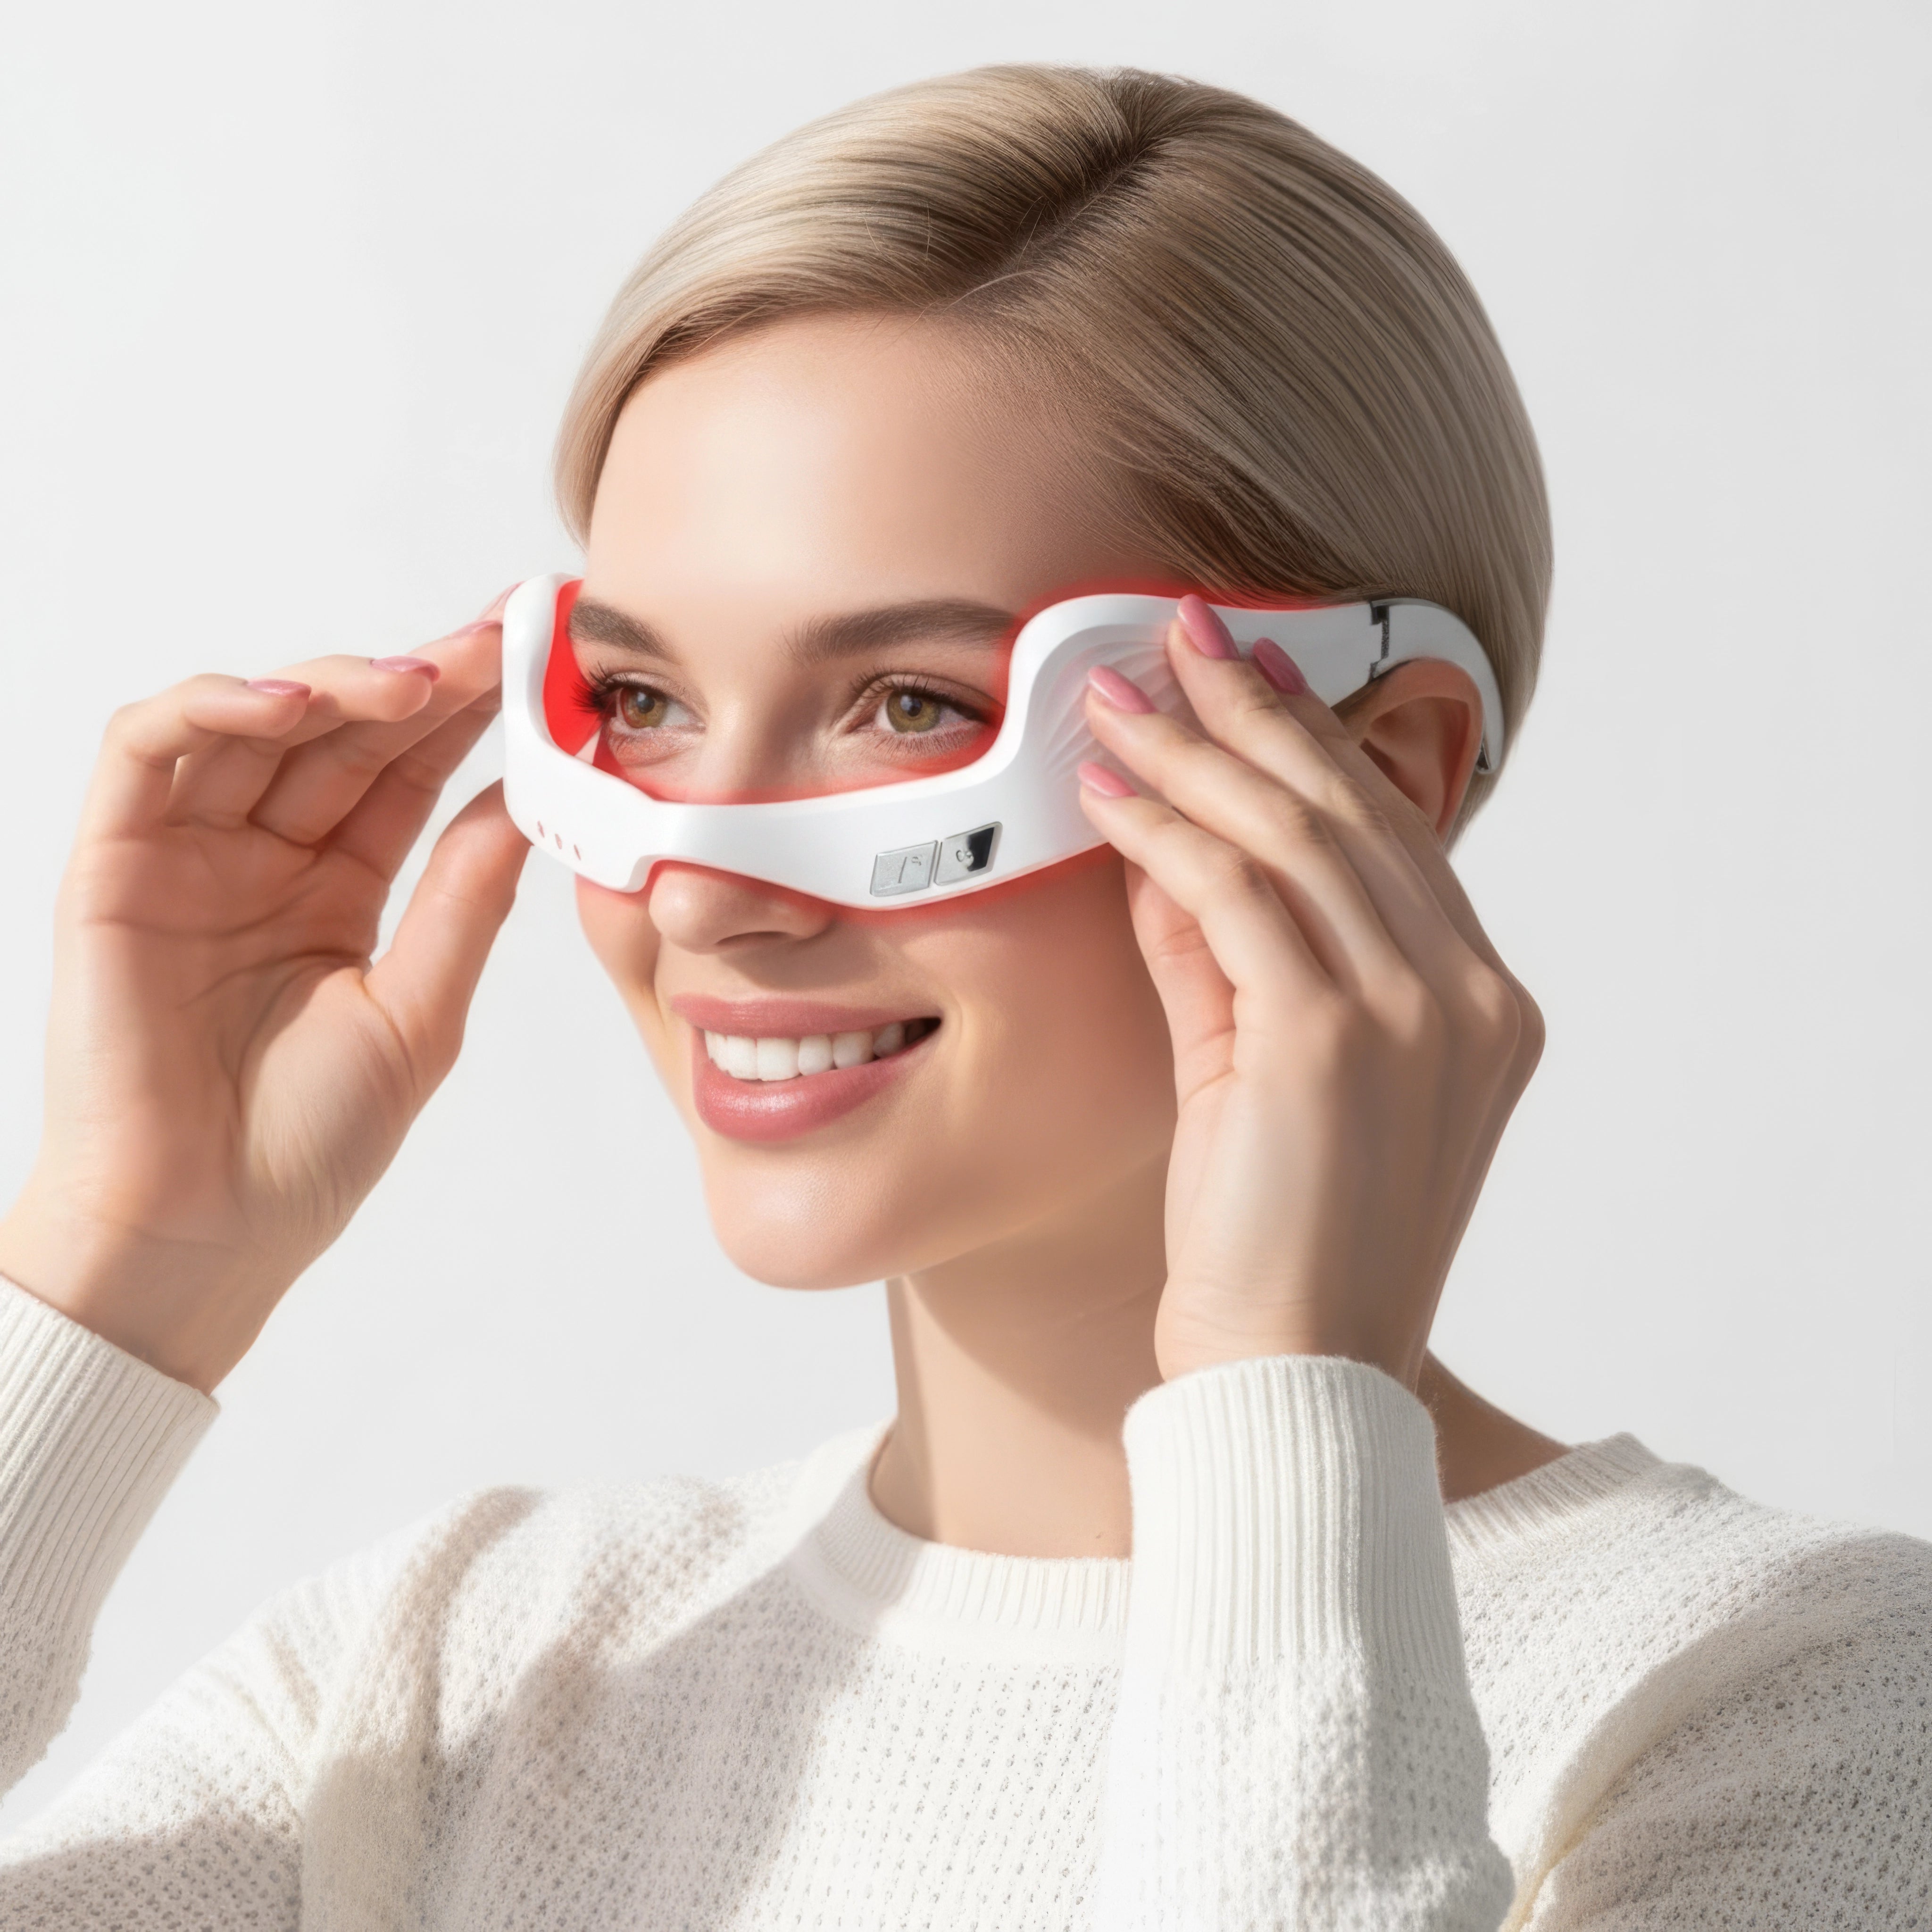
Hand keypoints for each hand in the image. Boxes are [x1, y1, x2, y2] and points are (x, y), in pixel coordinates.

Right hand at [0, 605, 527, 1391]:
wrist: (204, 1230)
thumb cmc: (308, 1145)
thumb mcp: (418, 1009)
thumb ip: (463, 899)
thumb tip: (527, 800)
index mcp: (339, 889)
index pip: (406, 772)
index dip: (467, 712)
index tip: (535, 661)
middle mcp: (263, 857)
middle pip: (343, 734)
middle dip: (421, 678)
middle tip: (497, 639)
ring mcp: (188, 855)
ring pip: (254, 722)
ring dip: (333, 684)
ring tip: (415, 681)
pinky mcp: (114, 866)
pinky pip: (147, 752)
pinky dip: (211, 708)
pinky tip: (288, 702)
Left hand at [1077, 598, 1541, 1389]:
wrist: (1292, 1376)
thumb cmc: (1277, 1237)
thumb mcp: (1263, 1071)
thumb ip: (1229, 957)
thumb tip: (1166, 841)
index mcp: (1481, 1005)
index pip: (1392, 835)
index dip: (1313, 743)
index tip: (1245, 676)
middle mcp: (1470, 996)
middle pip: (1353, 811)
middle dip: (1256, 712)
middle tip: (1180, 634)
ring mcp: (1415, 1016)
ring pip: (1297, 835)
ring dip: (1198, 750)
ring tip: (1120, 694)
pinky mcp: (1330, 1042)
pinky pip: (1238, 896)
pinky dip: (1168, 831)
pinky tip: (1111, 788)